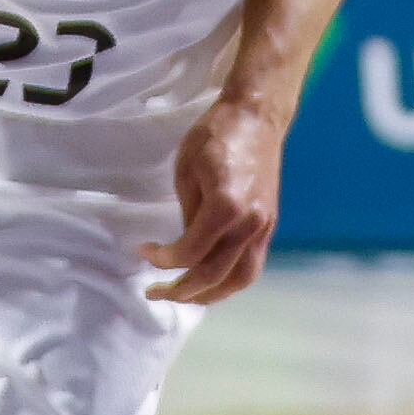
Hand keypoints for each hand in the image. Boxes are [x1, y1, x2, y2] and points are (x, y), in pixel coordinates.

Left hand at [141, 100, 282, 305]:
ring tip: (186, 297)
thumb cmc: (215, 135)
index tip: (143, 252)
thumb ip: (188, 214)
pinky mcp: (270, 225)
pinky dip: (231, 280)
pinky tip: (211, 282)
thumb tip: (186, 244)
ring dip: (211, 295)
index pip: (191, 252)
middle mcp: (249, 223)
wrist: (257, 116)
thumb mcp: (187, 171)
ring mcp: (264, 227)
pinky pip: (252, 265)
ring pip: (240, 279)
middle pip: (214, 274)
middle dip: (181, 290)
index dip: (163, 260)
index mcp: (226, 207)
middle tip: (156, 292)